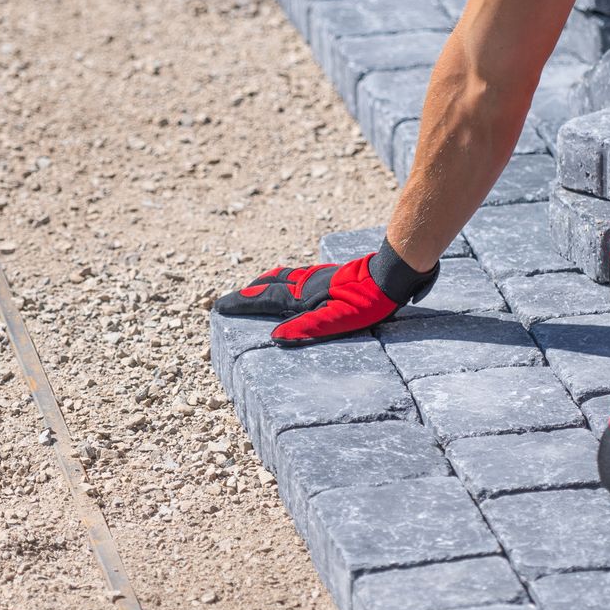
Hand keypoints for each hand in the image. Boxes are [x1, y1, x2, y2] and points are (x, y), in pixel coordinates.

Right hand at [215, 238, 436, 345]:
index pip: (264, 299)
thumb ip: (306, 327)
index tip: (220, 306)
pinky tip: (291, 279)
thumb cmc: (367, 303)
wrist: (390, 273)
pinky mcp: (330, 273)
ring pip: (282, 277)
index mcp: (302, 297)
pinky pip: (296, 273)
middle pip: (268, 285)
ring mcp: (317, 276)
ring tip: (253, 285)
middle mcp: (305, 283)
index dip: (242, 303)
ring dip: (263, 282)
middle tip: (230, 298)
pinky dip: (282, 276)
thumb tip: (275, 336)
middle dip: (248, 293)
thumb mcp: (338, 321)